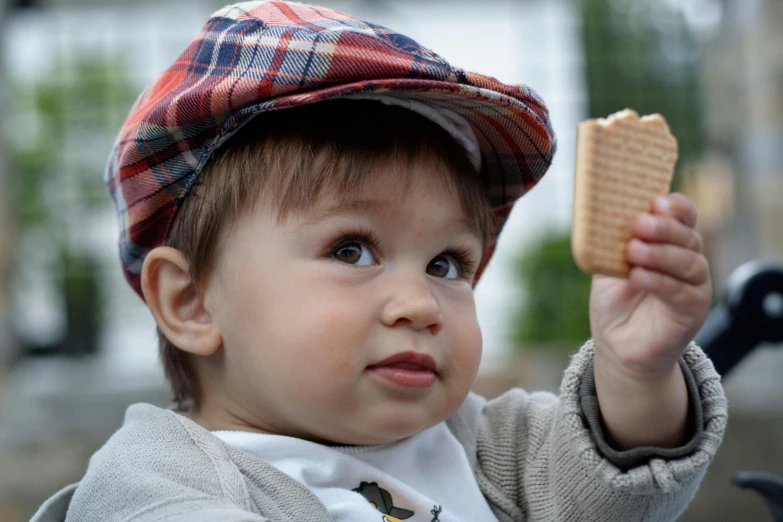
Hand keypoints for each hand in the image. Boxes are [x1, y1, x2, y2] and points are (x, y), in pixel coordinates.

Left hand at [589, 193, 711, 379]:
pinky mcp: (693, 310)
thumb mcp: (608, 264)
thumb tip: (600, 215)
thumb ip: (610, 242)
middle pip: (688, 236)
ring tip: (634, 251)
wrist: (617, 343)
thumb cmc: (615, 299)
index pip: (683, 216)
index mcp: (669, 241)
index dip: (675, 207)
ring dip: (660, 254)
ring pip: (689, 262)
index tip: (657, 201)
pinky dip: (658, 281)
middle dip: (664, 228)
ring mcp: (694, 285)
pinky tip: (638, 276)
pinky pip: (680, 292)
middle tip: (641, 224)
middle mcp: (687, 259)